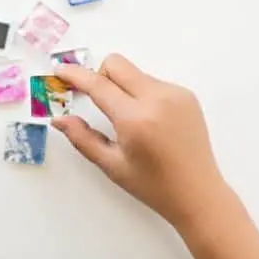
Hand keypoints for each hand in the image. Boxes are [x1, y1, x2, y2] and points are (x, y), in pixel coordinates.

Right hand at [52, 54, 223, 225]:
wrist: (199, 193)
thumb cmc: (153, 185)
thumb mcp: (111, 165)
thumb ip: (82, 138)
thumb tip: (59, 119)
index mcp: (135, 119)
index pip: (98, 85)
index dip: (75, 75)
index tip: (60, 71)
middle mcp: (157, 99)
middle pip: (117, 64)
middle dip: (98, 74)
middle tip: (93, 98)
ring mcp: (175, 94)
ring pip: (134, 73)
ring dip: (121, 86)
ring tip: (126, 118)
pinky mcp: (186, 95)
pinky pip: (152, 82)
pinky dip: (140, 92)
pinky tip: (147, 120)